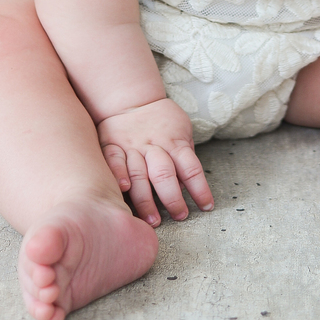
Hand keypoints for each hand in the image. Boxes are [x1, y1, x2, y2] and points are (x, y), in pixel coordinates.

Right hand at [96, 98, 214, 225]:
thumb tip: (188, 186)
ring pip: (139, 174)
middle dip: (172, 198)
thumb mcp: (182, 131)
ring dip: (146, 200)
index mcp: (174, 142)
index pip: (191, 168)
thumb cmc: (163, 120)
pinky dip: (118, 174)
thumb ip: (184, 156)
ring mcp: (132, 146)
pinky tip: (122, 188)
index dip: (200, 189)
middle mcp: (154, 146)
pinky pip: (114, 161)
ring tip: (152, 221)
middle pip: (164, 174)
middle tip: (179, 217)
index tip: (206, 207)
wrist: (131, 99)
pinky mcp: (112, 145)